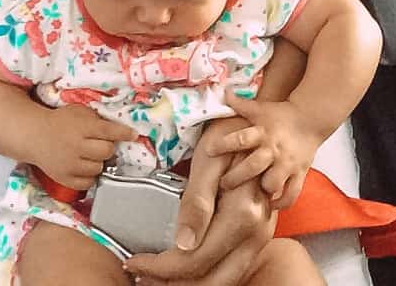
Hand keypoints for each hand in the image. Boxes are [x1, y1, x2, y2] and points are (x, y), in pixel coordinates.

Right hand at [29, 104, 136, 190]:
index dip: (124, 133)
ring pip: (99, 168)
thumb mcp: (79, 112)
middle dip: (108, 147)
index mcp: (82, 127)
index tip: (134, 135)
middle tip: (101, 144)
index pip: (109, 131)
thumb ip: (97, 119)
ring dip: (98, 162)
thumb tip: (119, 129)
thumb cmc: (60, 121)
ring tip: (90, 155)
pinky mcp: (65, 179)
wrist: (35, 136)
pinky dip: (89, 176)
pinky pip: (88, 183)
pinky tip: (84, 166)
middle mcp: (77, 146)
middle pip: (107, 151)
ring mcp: (71, 165)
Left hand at [123, 120, 275, 285]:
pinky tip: (184, 264)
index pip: (195, 259)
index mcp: (243, 214)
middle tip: (140, 274)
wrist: (262, 126)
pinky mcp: (258, 234)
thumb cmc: (229, 135)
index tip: (132, 261)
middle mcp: (257, 232)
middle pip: (211, 280)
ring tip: (156, 274)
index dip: (160, 267)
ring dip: (188, 283)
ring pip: (223, 279)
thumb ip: (197, 203)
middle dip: (171, 283)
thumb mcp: (208, 161)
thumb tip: (183, 244)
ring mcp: (261, 236)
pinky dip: (205, 273)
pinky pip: (231, 268)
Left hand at [205, 90, 320, 208]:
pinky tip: (271, 204)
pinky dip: (282, 202)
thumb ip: (240, 104)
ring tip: (252, 195)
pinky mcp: (299, 173)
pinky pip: (292, 194)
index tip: (209, 150)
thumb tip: (222, 92)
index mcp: (262, 132)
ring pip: (273, 183)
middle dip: (236, 177)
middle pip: (253, 166)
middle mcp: (273, 149)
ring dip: (261, 190)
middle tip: (223, 184)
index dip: (223, 144)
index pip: (241, 138)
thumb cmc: (281, 114)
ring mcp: (287, 163)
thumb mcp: (259, 108)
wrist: (310, 119)